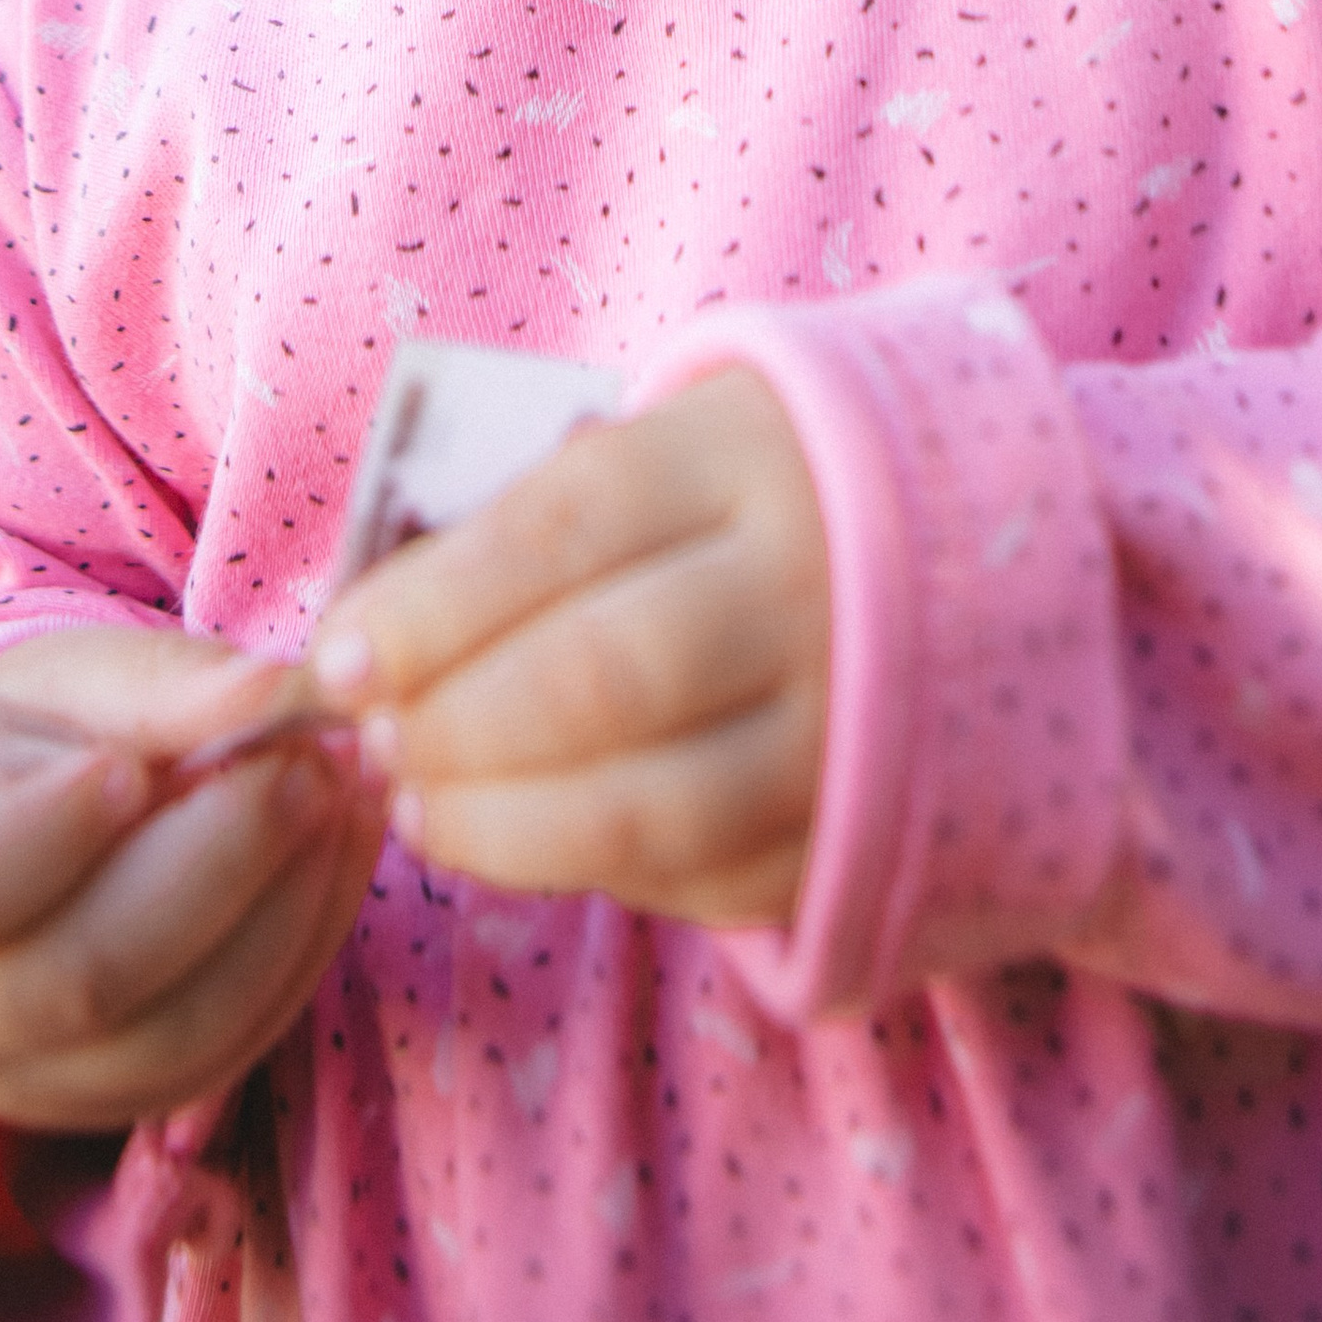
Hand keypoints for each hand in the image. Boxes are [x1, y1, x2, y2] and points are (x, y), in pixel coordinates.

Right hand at [0, 625, 388, 1131]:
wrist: (3, 837)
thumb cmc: (28, 744)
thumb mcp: (68, 680)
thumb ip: (164, 683)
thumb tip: (282, 692)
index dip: (54, 832)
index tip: (136, 762)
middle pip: (87, 975)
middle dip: (223, 862)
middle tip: (312, 761)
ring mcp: (28, 1081)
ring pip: (175, 1036)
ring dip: (286, 912)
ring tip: (345, 796)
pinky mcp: (119, 1105)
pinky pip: (226, 1056)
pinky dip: (302, 952)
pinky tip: (340, 856)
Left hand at [306, 368, 829, 928]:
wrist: (986, 545)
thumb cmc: (763, 487)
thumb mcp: (677, 443)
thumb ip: (542, 517)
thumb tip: (371, 633)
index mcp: (748, 457)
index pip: (562, 531)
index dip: (430, 606)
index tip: (334, 657)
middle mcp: (813, 586)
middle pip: (597, 676)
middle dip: (453, 723)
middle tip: (374, 741)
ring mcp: (851, 722)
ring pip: (646, 805)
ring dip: (501, 823)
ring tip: (420, 806)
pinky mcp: (863, 830)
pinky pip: (704, 879)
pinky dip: (590, 871)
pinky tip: (521, 844)